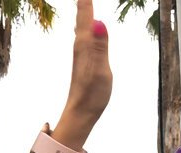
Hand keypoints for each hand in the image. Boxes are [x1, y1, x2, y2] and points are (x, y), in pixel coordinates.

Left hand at [56, 0, 112, 141]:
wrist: (80, 113)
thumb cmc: (91, 94)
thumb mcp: (100, 69)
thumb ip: (100, 46)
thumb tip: (98, 22)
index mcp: (84, 46)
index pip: (85, 17)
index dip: (86, 2)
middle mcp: (80, 46)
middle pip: (81, 18)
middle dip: (83, 3)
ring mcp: (81, 53)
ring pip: (81, 25)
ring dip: (84, 11)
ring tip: (84, 0)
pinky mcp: (84, 60)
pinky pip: (84, 34)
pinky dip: (85, 23)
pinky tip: (86, 23)